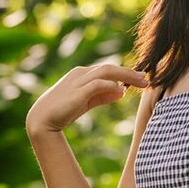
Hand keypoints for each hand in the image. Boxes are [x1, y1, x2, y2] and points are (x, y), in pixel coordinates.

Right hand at [26, 63, 148, 135]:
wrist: (42, 119)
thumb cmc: (63, 111)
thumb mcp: (87, 102)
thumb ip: (104, 96)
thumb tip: (122, 91)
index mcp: (82, 74)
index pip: (107, 69)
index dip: (125, 73)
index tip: (140, 79)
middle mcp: (81, 73)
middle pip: (110, 68)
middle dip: (130, 73)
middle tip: (147, 79)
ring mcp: (78, 80)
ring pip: (106, 71)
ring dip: (126, 76)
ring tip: (142, 83)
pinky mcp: (77, 91)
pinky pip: (97, 84)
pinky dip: (111, 86)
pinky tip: (121, 92)